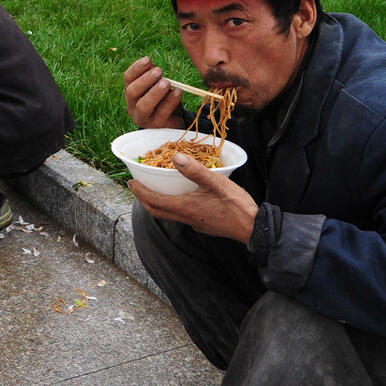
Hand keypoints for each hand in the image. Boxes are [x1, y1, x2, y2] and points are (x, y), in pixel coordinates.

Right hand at [124, 56, 184, 128]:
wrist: (172, 122)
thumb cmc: (163, 100)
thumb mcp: (158, 86)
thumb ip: (154, 76)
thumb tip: (151, 64)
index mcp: (131, 91)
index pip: (128, 78)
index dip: (136, 68)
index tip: (148, 59)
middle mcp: (133, 104)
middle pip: (132, 91)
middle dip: (145, 80)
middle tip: (159, 71)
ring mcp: (143, 117)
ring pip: (144, 105)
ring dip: (155, 92)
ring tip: (167, 82)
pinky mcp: (156, 125)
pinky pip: (162, 113)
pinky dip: (170, 101)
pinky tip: (178, 92)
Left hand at [129, 155, 258, 243]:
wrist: (253, 228)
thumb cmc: (235, 205)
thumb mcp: (215, 182)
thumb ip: (195, 170)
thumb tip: (176, 157)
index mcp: (184, 207)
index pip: (153, 201)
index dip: (140, 192)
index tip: (131, 182)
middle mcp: (185, 218)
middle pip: (157, 210)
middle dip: (144, 199)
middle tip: (138, 187)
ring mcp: (194, 224)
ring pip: (169, 215)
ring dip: (158, 204)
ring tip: (156, 190)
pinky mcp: (203, 226)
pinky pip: (181, 216)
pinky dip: (173, 207)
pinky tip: (181, 198)